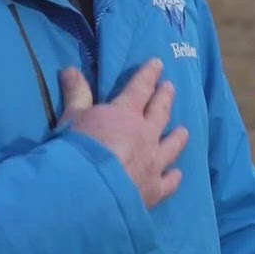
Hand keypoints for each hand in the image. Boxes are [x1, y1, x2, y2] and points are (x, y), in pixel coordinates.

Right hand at [61, 59, 187, 208]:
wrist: (89, 190)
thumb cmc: (77, 149)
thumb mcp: (72, 118)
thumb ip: (76, 95)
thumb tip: (70, 69)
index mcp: (126, 114)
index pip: (140, 88)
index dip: (149, 74)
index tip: (158, 63)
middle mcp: (146, 135)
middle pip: (160, 112)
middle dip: (165, 98)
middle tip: (171, 87)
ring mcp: (153, 163)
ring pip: (172, 146)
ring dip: (178, 137)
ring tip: (184, 130)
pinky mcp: (154, 190)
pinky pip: (169, 182)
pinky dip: (174, 177)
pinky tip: (177, 174)